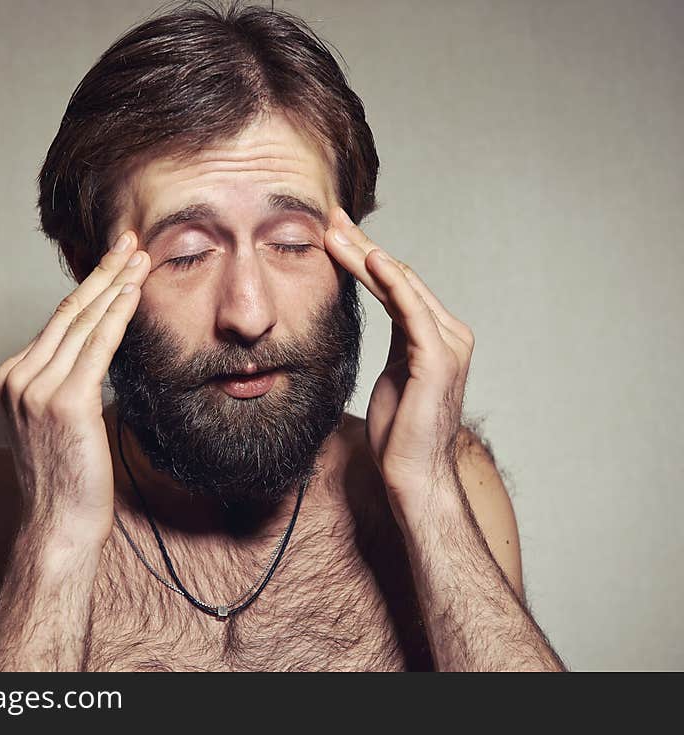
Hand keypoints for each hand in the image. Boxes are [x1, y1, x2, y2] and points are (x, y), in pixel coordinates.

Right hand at [0, 232, 150, 545]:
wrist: (58, 525)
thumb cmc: (67, 479)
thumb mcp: (60, 420)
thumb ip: (71, 382)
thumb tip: (104, 352)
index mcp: (13, 376)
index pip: (58, 321)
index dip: (89, 287)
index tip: (114, 262)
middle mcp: (18, 376)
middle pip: (68, 311)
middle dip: (104, 272)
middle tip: (129, 241)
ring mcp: (37, 388)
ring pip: (83, 323)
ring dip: (116, 285)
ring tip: (140, 257)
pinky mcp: (64, 402)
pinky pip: (96, 347)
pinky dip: (117, 316)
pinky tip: (133, 292)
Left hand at [324, 207, 474, 531]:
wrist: (414, 474)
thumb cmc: (400, 432)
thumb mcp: (393, 375)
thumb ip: (395, 344)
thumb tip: (378, 319)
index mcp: (433, 335)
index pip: (395, 285)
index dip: (364, 257)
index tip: (333, 234)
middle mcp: (447, 332)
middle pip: (397, 277)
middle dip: (361, 246)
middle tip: (330, 216)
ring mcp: (447, 343)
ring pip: (401, 286)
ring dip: (366, 255)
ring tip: (335, 231)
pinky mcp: (439, 357)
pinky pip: (413, 310)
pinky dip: (393, 282)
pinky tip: (373, 258)